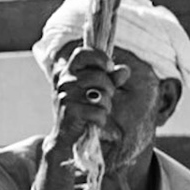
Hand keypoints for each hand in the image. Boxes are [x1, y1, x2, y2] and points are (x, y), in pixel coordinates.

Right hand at [39, 46, 130, 189]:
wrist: (65, 136)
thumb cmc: (81, 108)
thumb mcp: (96, 90)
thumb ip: (111, 78)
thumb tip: (124, 70)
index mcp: (67, 71)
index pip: (82, 53)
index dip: (99, 58)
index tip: (108, 67)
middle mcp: (64, 81)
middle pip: (99, 76)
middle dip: (108, 88)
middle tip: (103, 97)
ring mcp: (65, 96)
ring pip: (101, 94)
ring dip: (105, 105)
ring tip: (96, 110)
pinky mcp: (70, 112)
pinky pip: (98, 112)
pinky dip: (100, 118)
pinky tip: (92, 121)